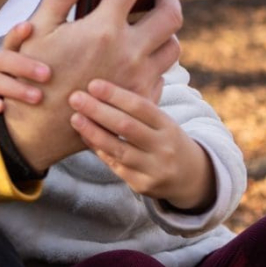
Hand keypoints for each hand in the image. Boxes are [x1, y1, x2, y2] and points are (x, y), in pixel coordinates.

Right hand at [0, 22, 46, 112]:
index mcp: (8, 59)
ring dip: (14, 87)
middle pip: (3, 59)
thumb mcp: (22, 77)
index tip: (28, 27)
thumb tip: (86, 50)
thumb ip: (42, 68)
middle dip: (25, 65)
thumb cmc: (9, 92)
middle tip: (47, 74)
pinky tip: (0, 108)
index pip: (12, 42)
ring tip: (36, 97)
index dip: (18, 33)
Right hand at [2, 0, 183, 171]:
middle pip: (170, 16)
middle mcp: (129, 53)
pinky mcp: (143, 100)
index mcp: (103, 30)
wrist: (39, 131)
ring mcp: (140, 79)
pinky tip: (133, 61)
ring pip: (173, 47)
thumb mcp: (40, 30)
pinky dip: (153, 62)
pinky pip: (162, 74)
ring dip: (163, 33)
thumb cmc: (32, 76)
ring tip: (146, 29)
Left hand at [70, 79, 216, 210]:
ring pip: (118, 149)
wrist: (191, 178)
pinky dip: (97, 149)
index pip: (141, 107)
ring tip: (74, 118)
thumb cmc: (165, 139)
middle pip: (127, 127)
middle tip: (74, 97)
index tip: (92, 84)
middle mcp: (164, 148)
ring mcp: (154, 169)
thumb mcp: (163, 122)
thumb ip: (141, 105)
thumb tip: (106, 82)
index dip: (116, 95)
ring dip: (93, 132)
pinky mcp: (142, 185)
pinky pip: (115, 165)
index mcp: (169, 126)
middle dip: (98, 111)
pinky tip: (84, 136)